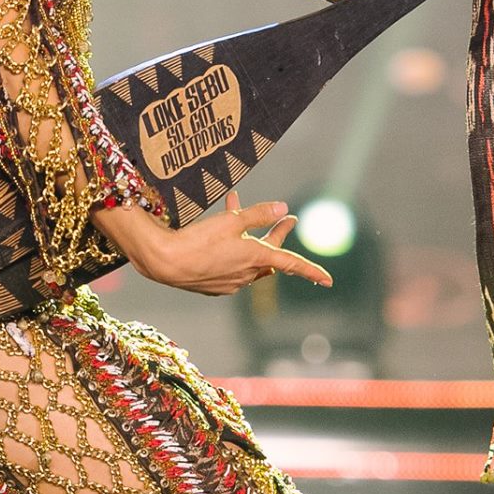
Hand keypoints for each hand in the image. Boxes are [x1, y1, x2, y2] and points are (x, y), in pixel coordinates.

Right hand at [94, 189, 332, 295]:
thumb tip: (283, 208)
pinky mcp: (215, 285)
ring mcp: (231, 282)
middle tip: (286, 220)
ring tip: (237, 210)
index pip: (291, 263)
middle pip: (270, 255)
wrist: (164, 262)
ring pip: (249, 258)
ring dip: (250, 238)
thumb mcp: (231, 222)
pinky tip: (218, 235)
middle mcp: (247, 274)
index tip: (328, 280)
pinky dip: (232, 250)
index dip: (311, 270)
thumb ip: (258, 214)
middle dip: (277, 235)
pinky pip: (232, 266)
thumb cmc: (198, 240)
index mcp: (255, 258)